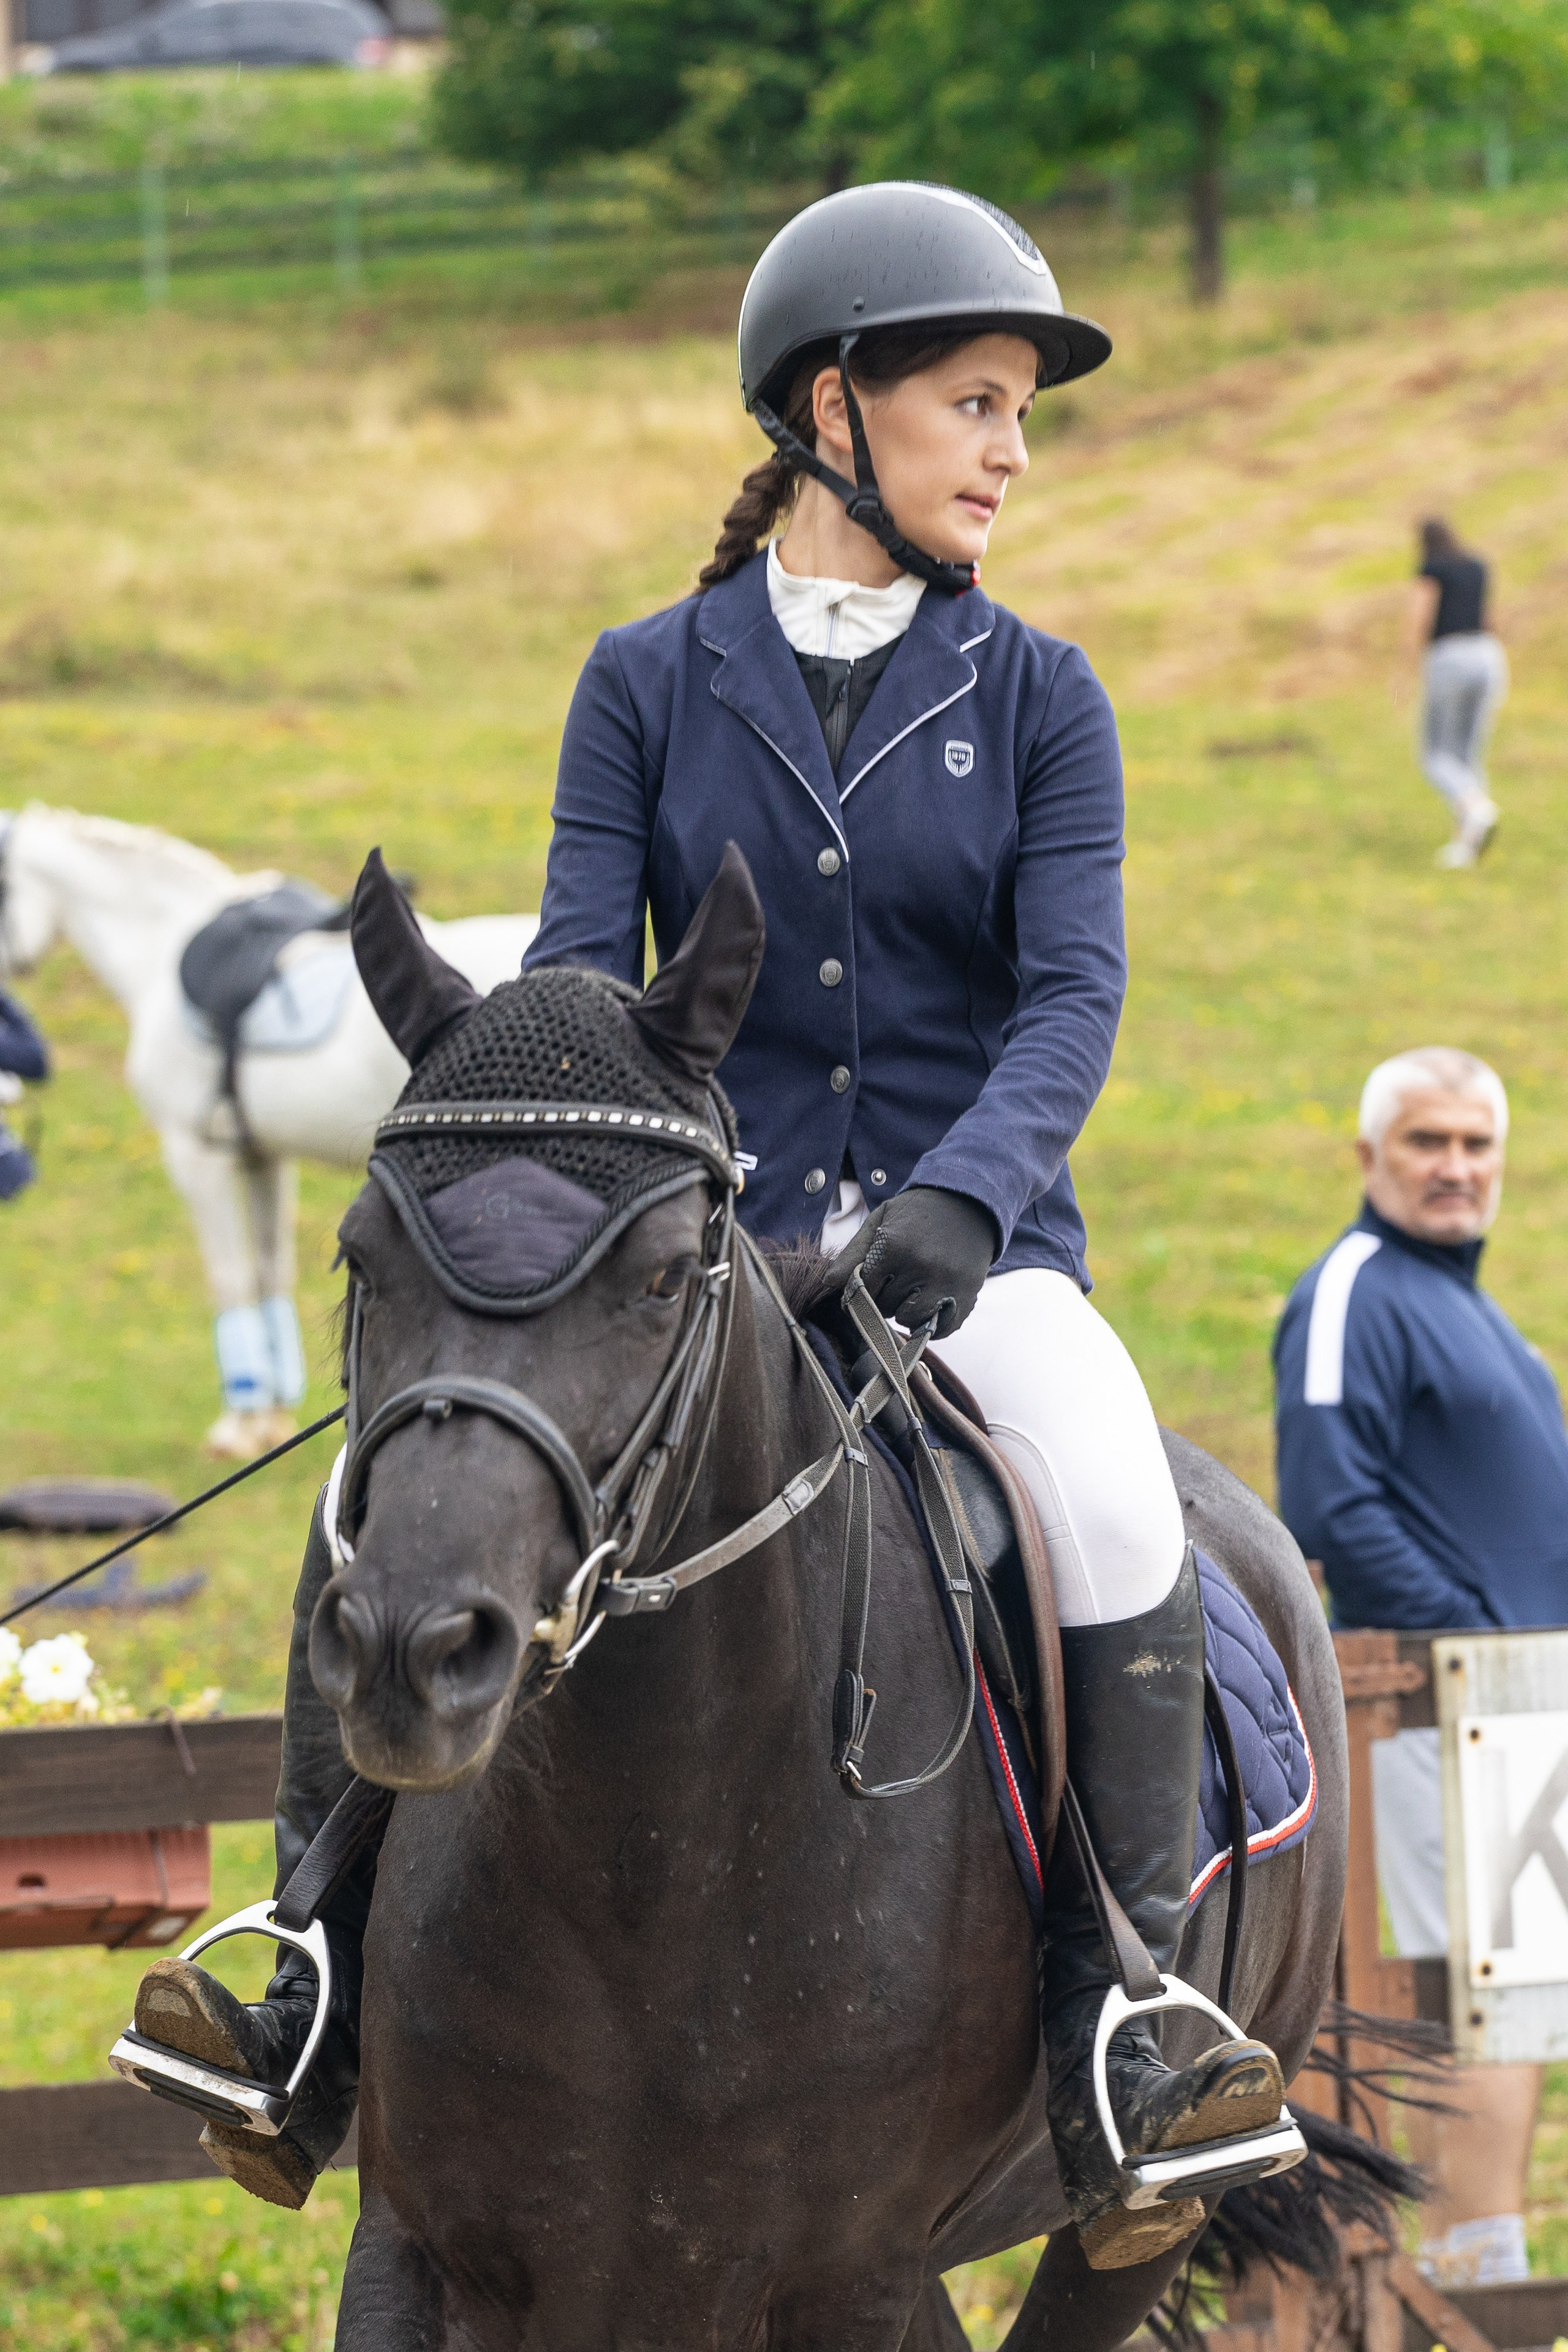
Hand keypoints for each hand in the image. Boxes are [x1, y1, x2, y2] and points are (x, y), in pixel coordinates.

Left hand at [826, 1185, 997, 1337]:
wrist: (968, 1202)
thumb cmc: (917, 1212)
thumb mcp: (881, 1219)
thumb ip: (854, 1252)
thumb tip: (828, 1282)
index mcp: (893, 1245)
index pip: (862, 1289)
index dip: (863, 1287)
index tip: (873, 1278)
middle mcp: (920, 1266)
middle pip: (884, 1307)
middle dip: (885, 1297)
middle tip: (897, 1278)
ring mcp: (946, 1283)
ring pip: (909, 1320)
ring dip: (906, 1310)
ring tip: (914, 1288)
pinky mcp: (967, 1296)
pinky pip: (940, 1330)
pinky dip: (931, 1323)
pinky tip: (931, 1303)